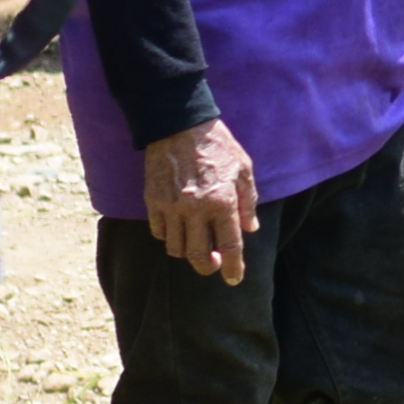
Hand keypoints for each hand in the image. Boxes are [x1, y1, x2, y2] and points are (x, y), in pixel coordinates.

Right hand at [143, 120, 258, 280]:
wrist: (179, 124)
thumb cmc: (217, 144)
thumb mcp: (243, 168)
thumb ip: (248, 201)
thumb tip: (250, 228)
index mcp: (222, 202)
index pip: (230, 246)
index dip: (233, 267)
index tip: (233, 279)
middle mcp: (196, 209)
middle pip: (198, 256)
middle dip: (207, 267)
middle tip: (213, 265)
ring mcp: (171, 207)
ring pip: (176, 248)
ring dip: (187, 252)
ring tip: (196, 243)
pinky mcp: (153, 201)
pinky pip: (159, 232)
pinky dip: (169, 236)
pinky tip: (178, 228)